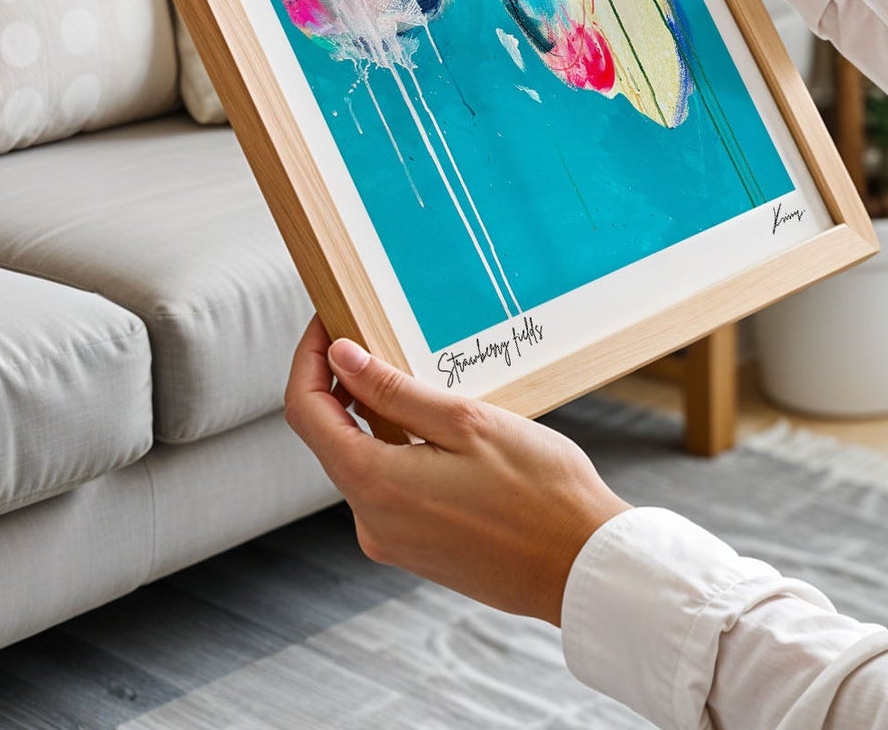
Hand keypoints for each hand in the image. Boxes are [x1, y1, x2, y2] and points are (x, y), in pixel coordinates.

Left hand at [283, 317, 629, 624]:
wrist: (581, 565)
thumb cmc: (537, 489)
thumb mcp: (465, 422)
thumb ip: (394, 390)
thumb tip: (341, 357)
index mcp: (375, 486)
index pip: (306, 412)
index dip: (308, 360)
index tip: (326, 322)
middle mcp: (371, 522)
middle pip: (331, 438)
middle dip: (343, 384)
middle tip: (374, 335)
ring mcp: (392, 541)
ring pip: (362, 462)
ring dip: (376, 417)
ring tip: (419, 377)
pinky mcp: (416, 549)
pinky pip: (389, 488)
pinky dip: (398, 450)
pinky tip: (440, 430)